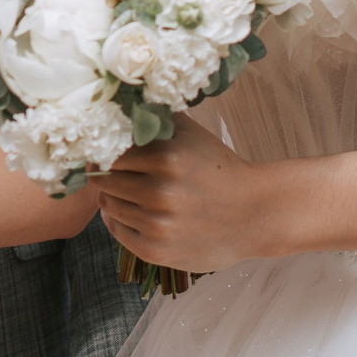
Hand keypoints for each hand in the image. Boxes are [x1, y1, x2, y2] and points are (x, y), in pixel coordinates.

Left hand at [93, 115, 286, 273]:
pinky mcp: (155, 251)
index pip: (107, 153)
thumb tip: (115, 106)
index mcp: (165, 158)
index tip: (103, 151)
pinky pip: (117, 231)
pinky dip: (118, 220)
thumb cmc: (218, 168)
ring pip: (108, 205)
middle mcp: (159, 193)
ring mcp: (157, 225)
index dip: (102, 151)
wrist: (254, 214)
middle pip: (103, 180)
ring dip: (113, 197)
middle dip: (104, 174)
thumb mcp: (190, 134)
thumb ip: (154, 118)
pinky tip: (133, 211)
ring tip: (130, 191)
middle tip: (112, 171)